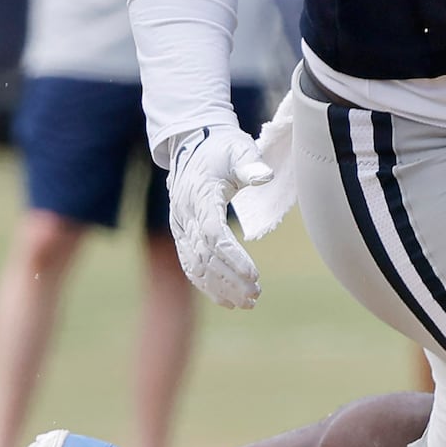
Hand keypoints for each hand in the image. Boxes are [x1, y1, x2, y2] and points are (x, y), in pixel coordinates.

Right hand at [167, 124, 272, 308]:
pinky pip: (191, 264)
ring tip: (248, 302)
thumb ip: (250, 163)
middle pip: (205, 256)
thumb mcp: (238, 149)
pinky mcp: (182, 234)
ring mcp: (180, 227)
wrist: (192, 144)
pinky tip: (227, 300)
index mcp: (199, 196)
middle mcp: (184, 215)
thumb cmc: (221, 148)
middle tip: (256, 295)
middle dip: (230, 279)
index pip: (214, 234)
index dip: (234, 257)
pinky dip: (207, 284)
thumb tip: (265, 176)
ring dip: (220, 287)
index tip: (255, 275)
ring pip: (195, 266)